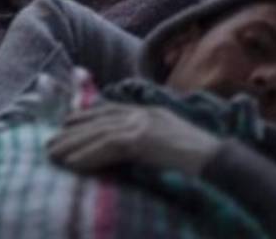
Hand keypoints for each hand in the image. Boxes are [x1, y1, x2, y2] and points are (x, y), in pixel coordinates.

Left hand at [47, 103, 220, 176]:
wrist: (225, 165)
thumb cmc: (203, 162)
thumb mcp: (170, 144)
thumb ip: (147, 141)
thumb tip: (127, 151)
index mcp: (150, 112)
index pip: (110, 110)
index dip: (85, 117)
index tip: (66, 124)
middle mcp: (143, 113)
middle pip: (98, 119)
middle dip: (72, 131)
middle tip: (50, 142)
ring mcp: (143, 124)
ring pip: (97, 133)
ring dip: (72, 145)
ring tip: (52, 155)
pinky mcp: (143, 140)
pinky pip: (106, 147)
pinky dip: (87, 156)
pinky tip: (72, 165)